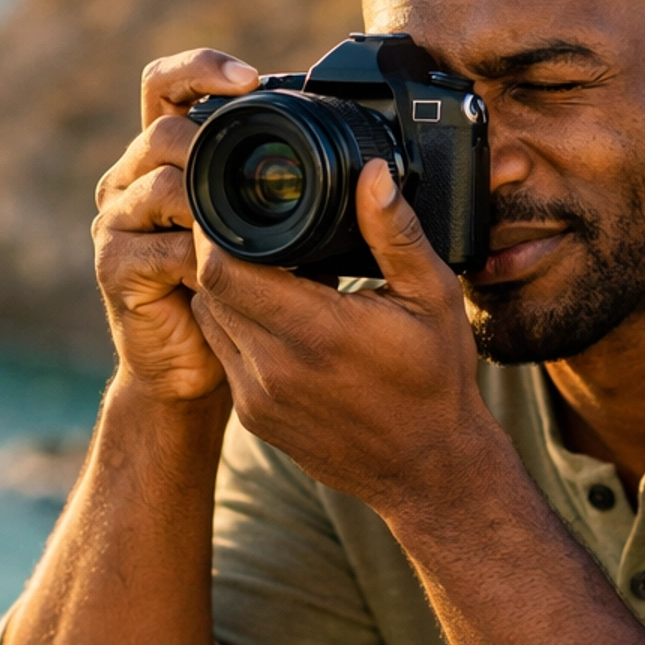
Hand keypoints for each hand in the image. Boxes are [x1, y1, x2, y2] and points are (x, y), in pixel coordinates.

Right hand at [93, 48, 259, 399]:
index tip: (250, 79)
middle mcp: (131, 180)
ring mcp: (117, 223)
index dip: (200, 69)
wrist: (194, 369)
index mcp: (165, 157)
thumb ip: (290, 192)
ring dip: (213, 203)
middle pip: (161, 131)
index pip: (164, 85)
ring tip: (256, 222)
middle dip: (213, 143)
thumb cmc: (241, 295)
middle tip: (263, 165)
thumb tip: (370, 168)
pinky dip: (202, 258)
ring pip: (161, 186)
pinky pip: (159, 249)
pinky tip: (232, 268)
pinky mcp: (115, 268)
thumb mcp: (271, 231)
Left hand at [190, 161, 508, 517]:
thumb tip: (372, 173)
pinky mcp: (253, 419)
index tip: (235, 206)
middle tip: (250, 231)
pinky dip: (235, 328)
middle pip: (208, 288)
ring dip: (225, 291)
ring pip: (209, 320)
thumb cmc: (436, 380)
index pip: (223, 267)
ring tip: (263, 270)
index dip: (217, 230)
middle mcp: (275, 368)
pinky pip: (223, 356)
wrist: (428, 471)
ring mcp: (258, 399)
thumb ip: (395, 232)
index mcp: (317, 331)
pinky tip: (271, 316)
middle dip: (220, 253)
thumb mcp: (432, 296)